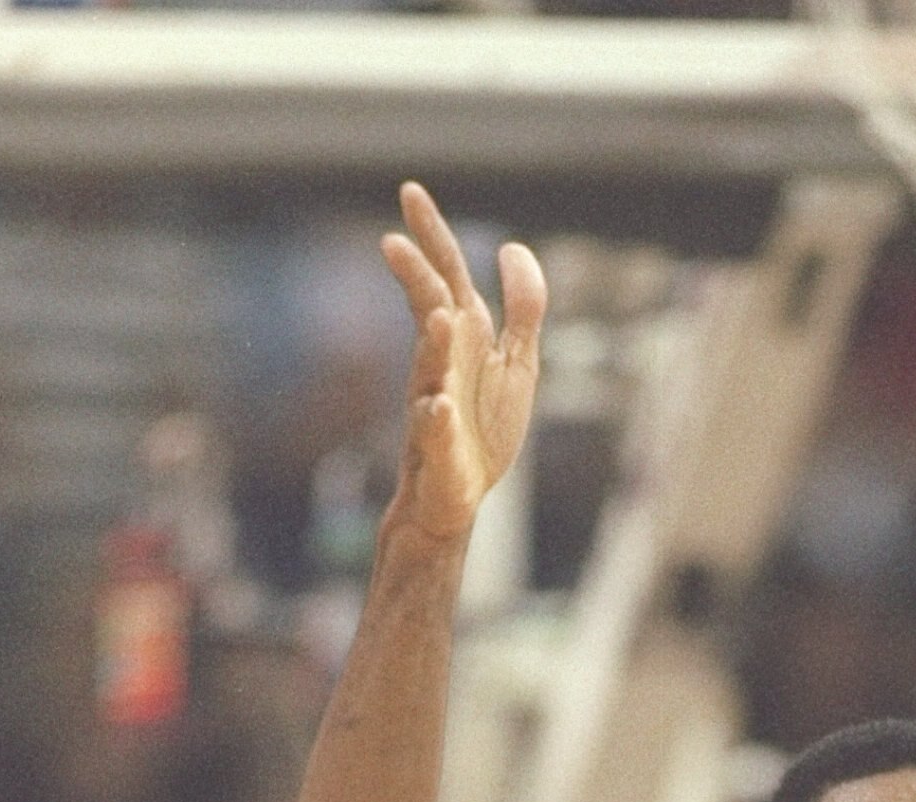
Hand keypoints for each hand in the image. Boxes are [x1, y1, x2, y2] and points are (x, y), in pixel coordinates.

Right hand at [379, 180, 546, 542]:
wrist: (456, 497)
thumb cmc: (482, 429)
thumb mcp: (516, 362)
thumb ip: (522, 308)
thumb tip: (514, 247)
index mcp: (463, 338)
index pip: (446, 275)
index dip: (432, 234)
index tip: (409, 190)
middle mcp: (441, 364)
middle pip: (429, 314)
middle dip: (416, 280)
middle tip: (394, 242)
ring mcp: (434, 404)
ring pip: (429, 370)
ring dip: (434, 345)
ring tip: (439, 316)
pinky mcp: (438, 451)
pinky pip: (435, 432)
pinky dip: (437, 419)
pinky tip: (441, 406)